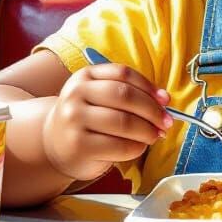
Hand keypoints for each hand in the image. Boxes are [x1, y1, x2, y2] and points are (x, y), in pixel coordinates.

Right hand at [43, 62, 171, 180]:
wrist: (54, 143)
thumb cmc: (88, 119)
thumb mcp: (101, 97)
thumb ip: (131, 93)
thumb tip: (165, 99)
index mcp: (85, 76)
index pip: (124, 74)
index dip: (149, 86)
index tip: (165, 100)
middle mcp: (76, 94)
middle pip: (125, 96)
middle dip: (153, 110)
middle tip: (166, 122)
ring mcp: (74, 119)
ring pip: (124, 122)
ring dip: (147, 131)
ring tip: (155, 135)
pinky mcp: (78, 145)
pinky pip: (119, 145)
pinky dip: (137, 147)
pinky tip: (139, 147)